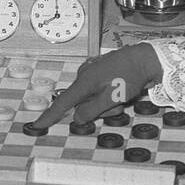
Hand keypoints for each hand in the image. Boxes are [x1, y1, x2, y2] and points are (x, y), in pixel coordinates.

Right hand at [30, 43, 162, 129]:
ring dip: (105, 103)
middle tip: (118, 105)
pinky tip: (121, 89)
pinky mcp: (100, 71)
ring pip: (91, 98)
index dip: (49, 116)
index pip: (62, 103)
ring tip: (123, 96)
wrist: (147, 58)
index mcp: (84, 82)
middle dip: (97, 110)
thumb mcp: (113, 97)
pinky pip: (98, 90)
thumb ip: (92, 109)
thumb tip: (76, 117)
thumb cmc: (131, 76)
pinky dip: (108, 95)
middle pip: (81, 104)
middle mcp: (83, 76)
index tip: (37, 126)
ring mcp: (91, 72)